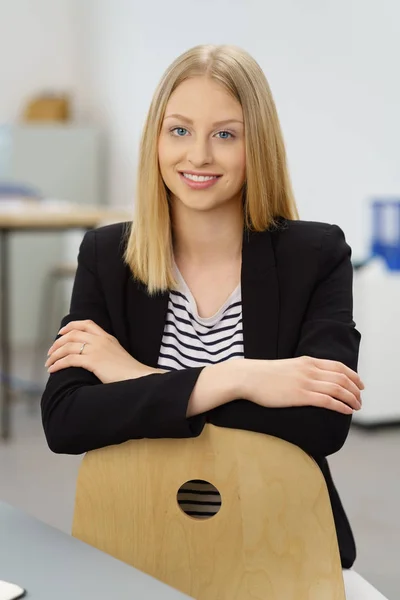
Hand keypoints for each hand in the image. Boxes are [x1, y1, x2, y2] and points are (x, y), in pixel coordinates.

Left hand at [45, 319, 162, 383]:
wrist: (138, 377)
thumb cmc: (128, 372)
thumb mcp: (117, 354)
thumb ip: (105, 351)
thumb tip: (91, 357)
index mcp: (107, 337)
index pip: (86, 324)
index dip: (71, 326)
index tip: (61, 332)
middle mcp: (100, 340)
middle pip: (73, 334)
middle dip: (58, 342)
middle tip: (51, 352)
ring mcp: (96, 350)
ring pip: (68, 346)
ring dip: (55, 354)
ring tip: (49, 363)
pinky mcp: (93, 361)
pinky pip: (69, 359)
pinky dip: (58, 364)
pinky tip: (53, 370)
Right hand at [237, 356, 363, 414]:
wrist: (248, 377)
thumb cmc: (263, 375)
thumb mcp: (287, 367)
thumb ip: (301, 371)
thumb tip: (311, 380)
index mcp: (307, 361)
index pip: (338, 366)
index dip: (353, 375)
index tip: (360, 384)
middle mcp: (310, 370)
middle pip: (342, 378)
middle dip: (355, 389)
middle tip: (360, 399)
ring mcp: (306, 382)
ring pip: (338, 389)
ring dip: (351, 398)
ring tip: (357, 406)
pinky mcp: (300, 396)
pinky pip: (328, 401)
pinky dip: (341, 406)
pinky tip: (347, 411)